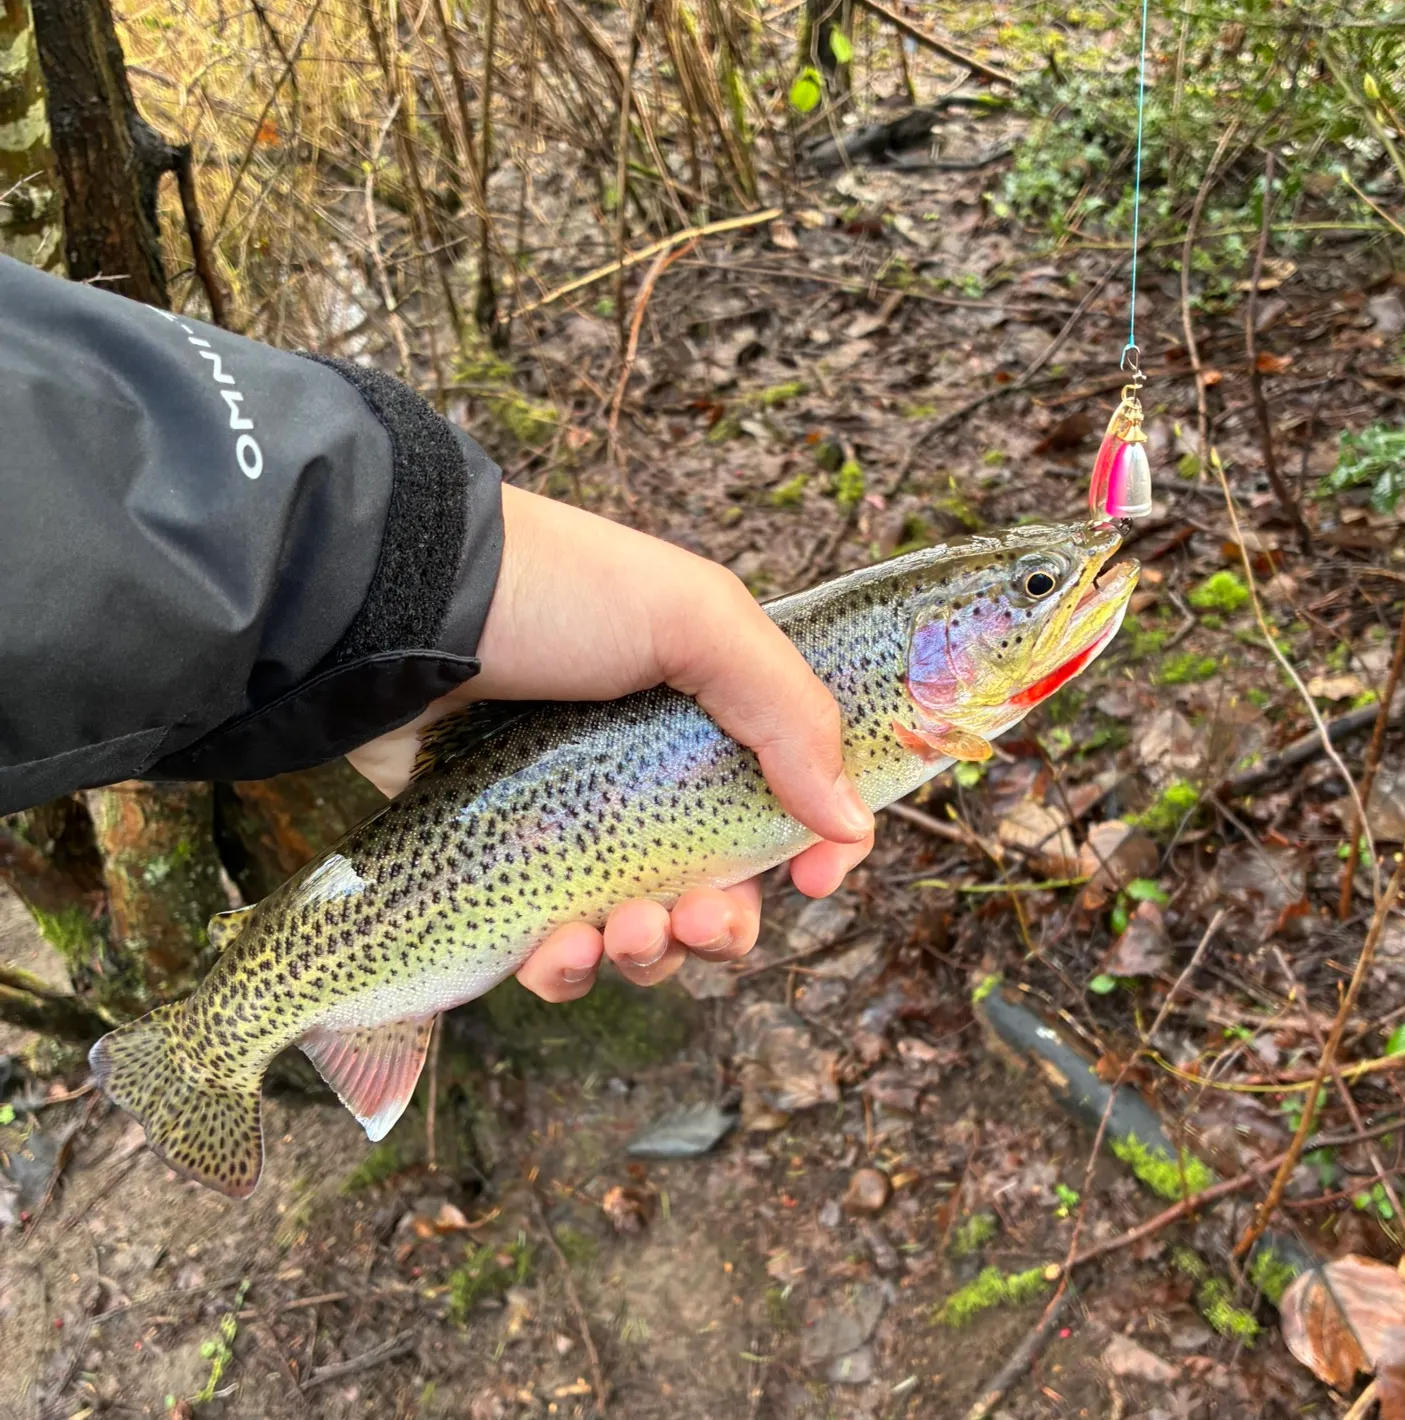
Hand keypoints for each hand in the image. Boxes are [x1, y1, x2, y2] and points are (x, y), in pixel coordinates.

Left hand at [348, 484, 874, 1000]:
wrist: (396, 608)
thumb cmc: (557, 595)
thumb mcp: (695, 619)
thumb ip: (788, 714)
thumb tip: (850, 824)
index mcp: (708, 713)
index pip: (787, 798)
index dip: (812, 848)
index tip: (813, 878)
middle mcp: (647, 777)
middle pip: (718, 886)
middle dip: (723, 924)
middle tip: (698, 920)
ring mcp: (574, 826)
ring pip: (640, 931)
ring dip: (650, 954)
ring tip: (622, 933)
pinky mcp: (502, 864)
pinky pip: (552, 946)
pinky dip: (566, 967)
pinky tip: (556, 951)